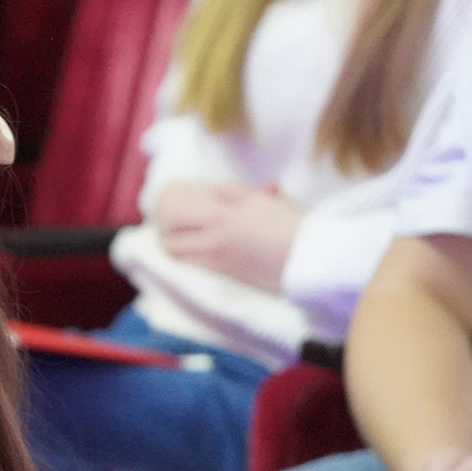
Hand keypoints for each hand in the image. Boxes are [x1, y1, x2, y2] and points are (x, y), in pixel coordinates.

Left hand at [155, 183, 300, 292]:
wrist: (306, 258)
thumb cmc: (287, 224)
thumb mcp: (256, 199)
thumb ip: (226, 193)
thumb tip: (205, 192)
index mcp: (220, 216)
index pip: (176, 209)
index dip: (167, 203)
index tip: (170, 197)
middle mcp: (211, 240)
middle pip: (168, 236)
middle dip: (165, 226)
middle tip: (171, 219)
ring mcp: (214, 262)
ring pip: (175, 255)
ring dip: (171, 244)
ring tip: (180, 236)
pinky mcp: (221, 278)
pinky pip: (188, 269)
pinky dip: (183, 259)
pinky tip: (191, 253)